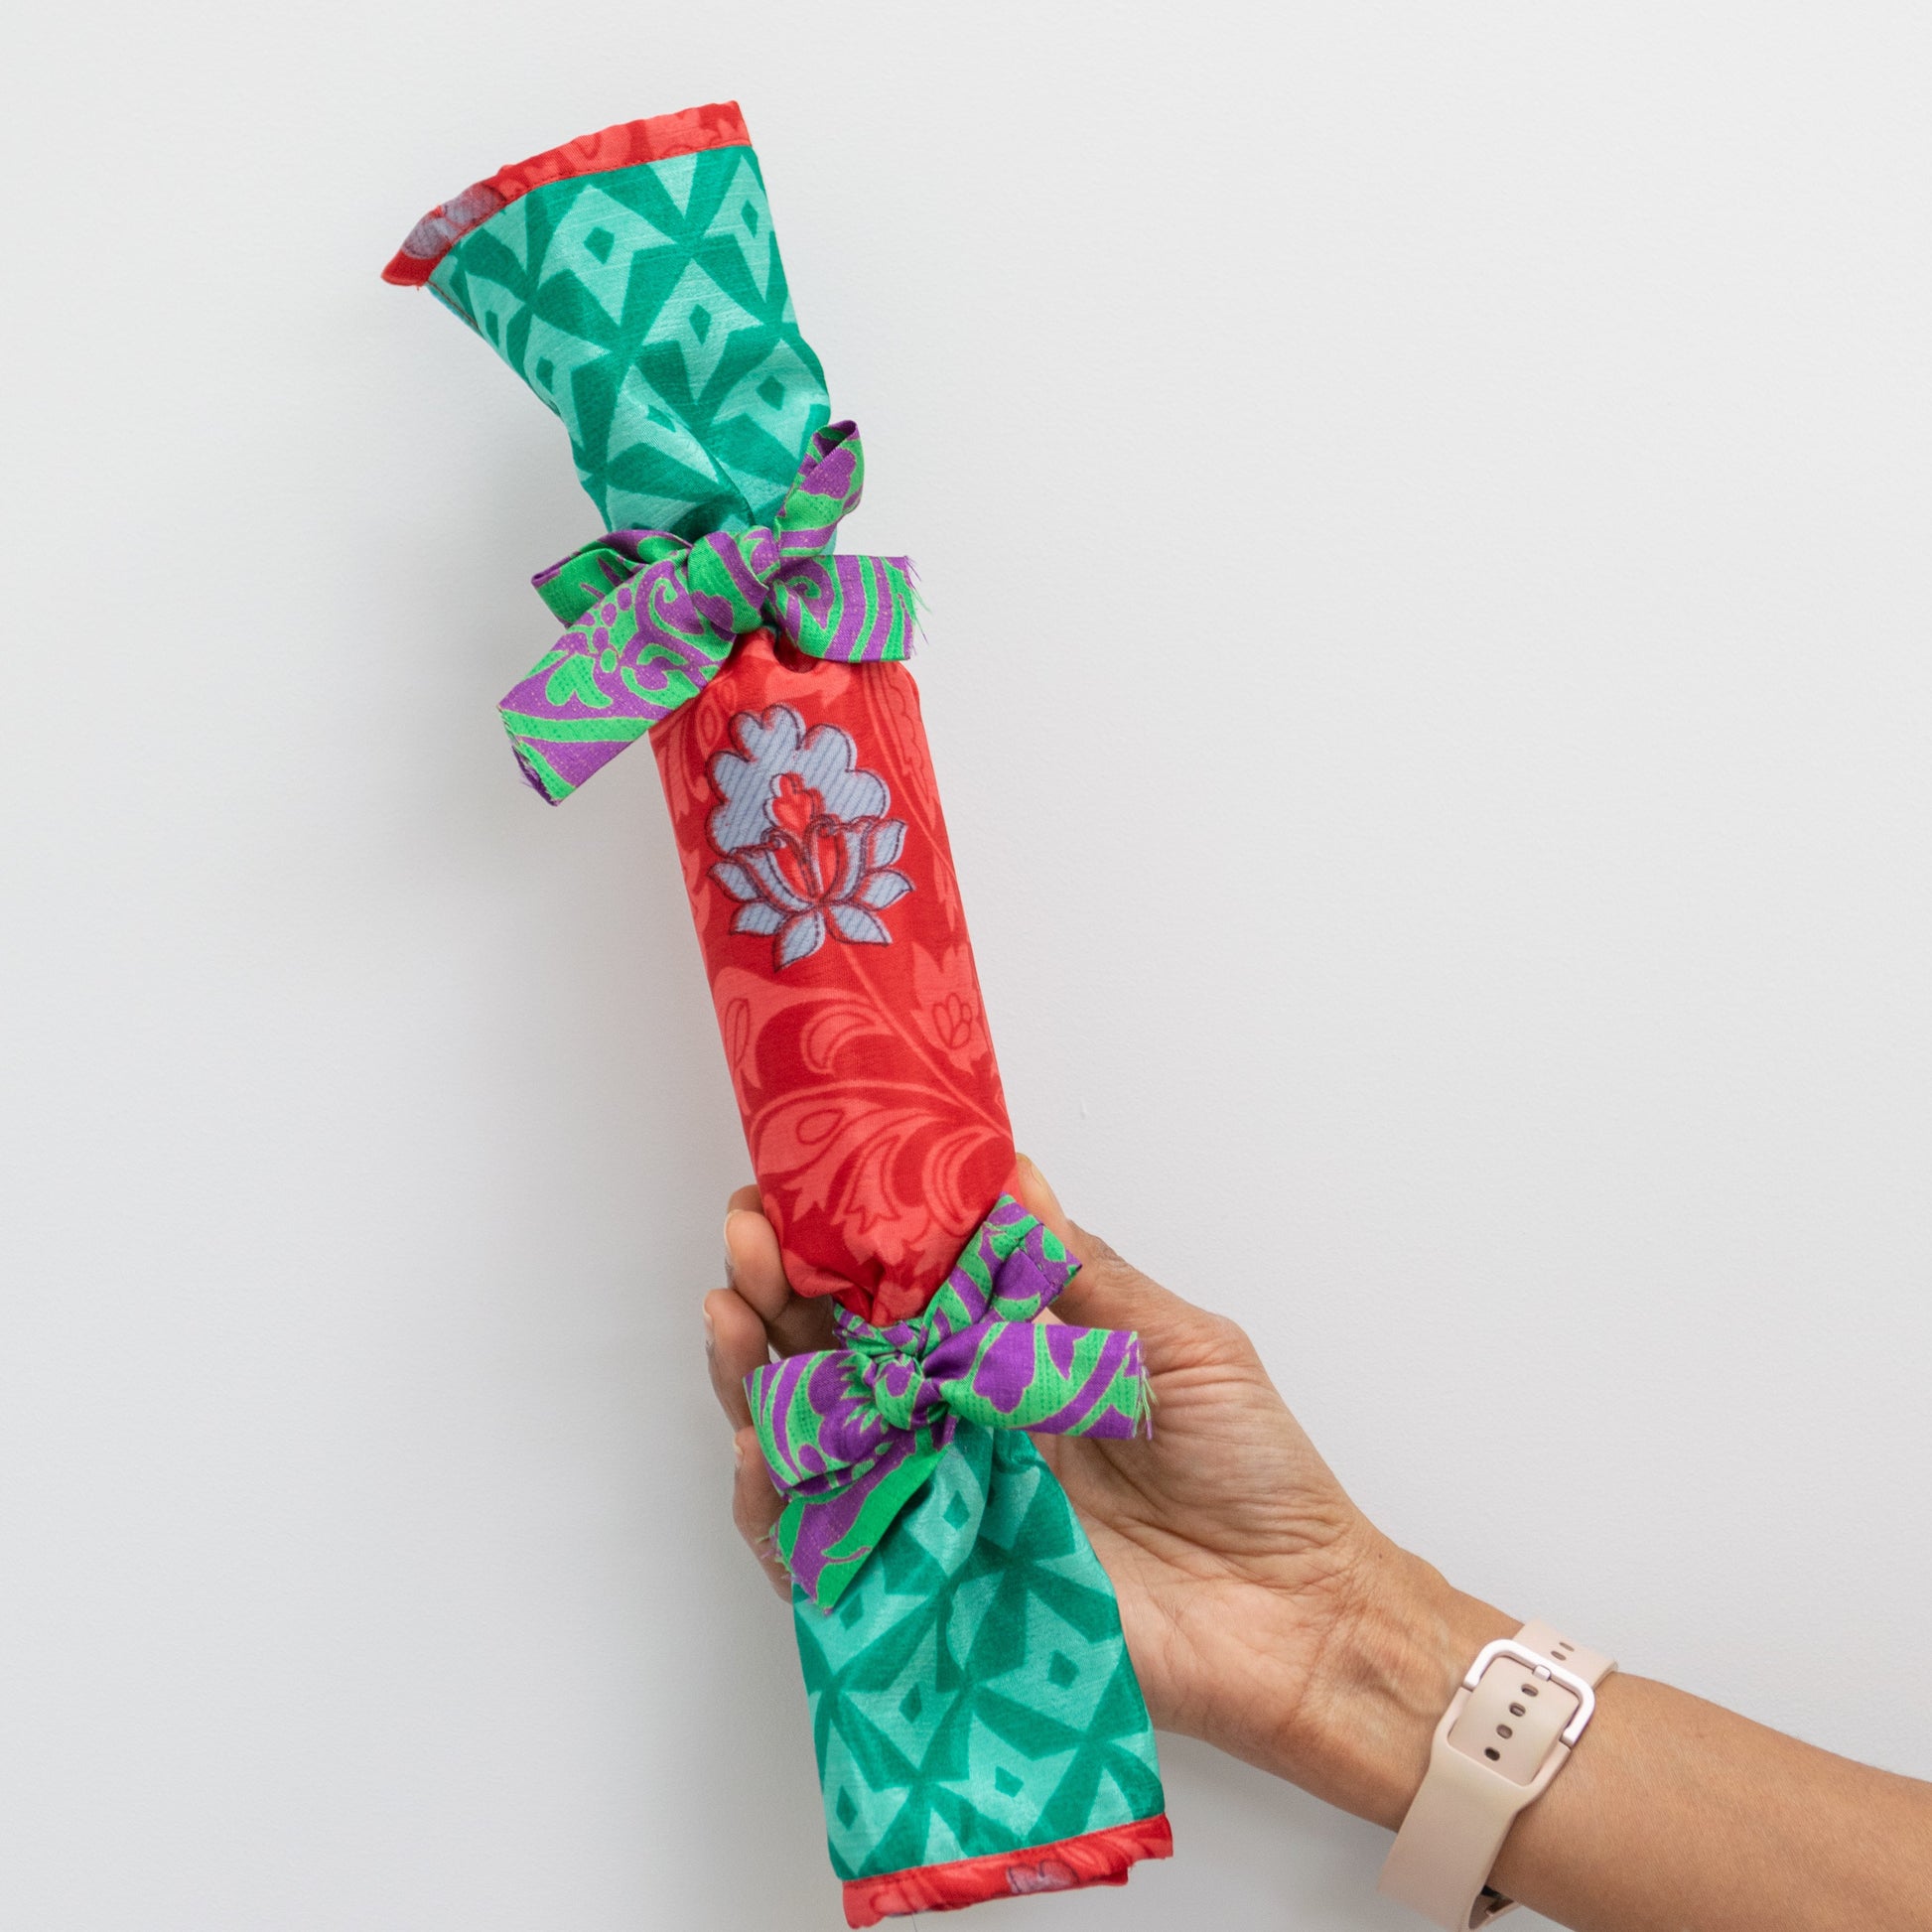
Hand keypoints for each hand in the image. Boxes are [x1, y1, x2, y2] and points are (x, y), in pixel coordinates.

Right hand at [700, 1156, 1495, 1825]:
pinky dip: (779, 1512)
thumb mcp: (1179, 1342)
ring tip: (729, 1316)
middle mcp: (956, 1430)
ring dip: (754, 1382)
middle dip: (774, 1294)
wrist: (1299, 1617)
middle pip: (833, 1359)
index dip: (840, 1243)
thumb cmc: (1255, 1472)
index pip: (898, 1293)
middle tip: (743, 1240)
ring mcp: (936, 1510)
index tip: (794, 1187)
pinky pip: (830, 1558)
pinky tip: (756, 1453)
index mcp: (1010, 1362)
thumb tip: (1007, 1173)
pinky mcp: (934, 1593)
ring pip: (812, 1446)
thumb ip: (1080, 1275)